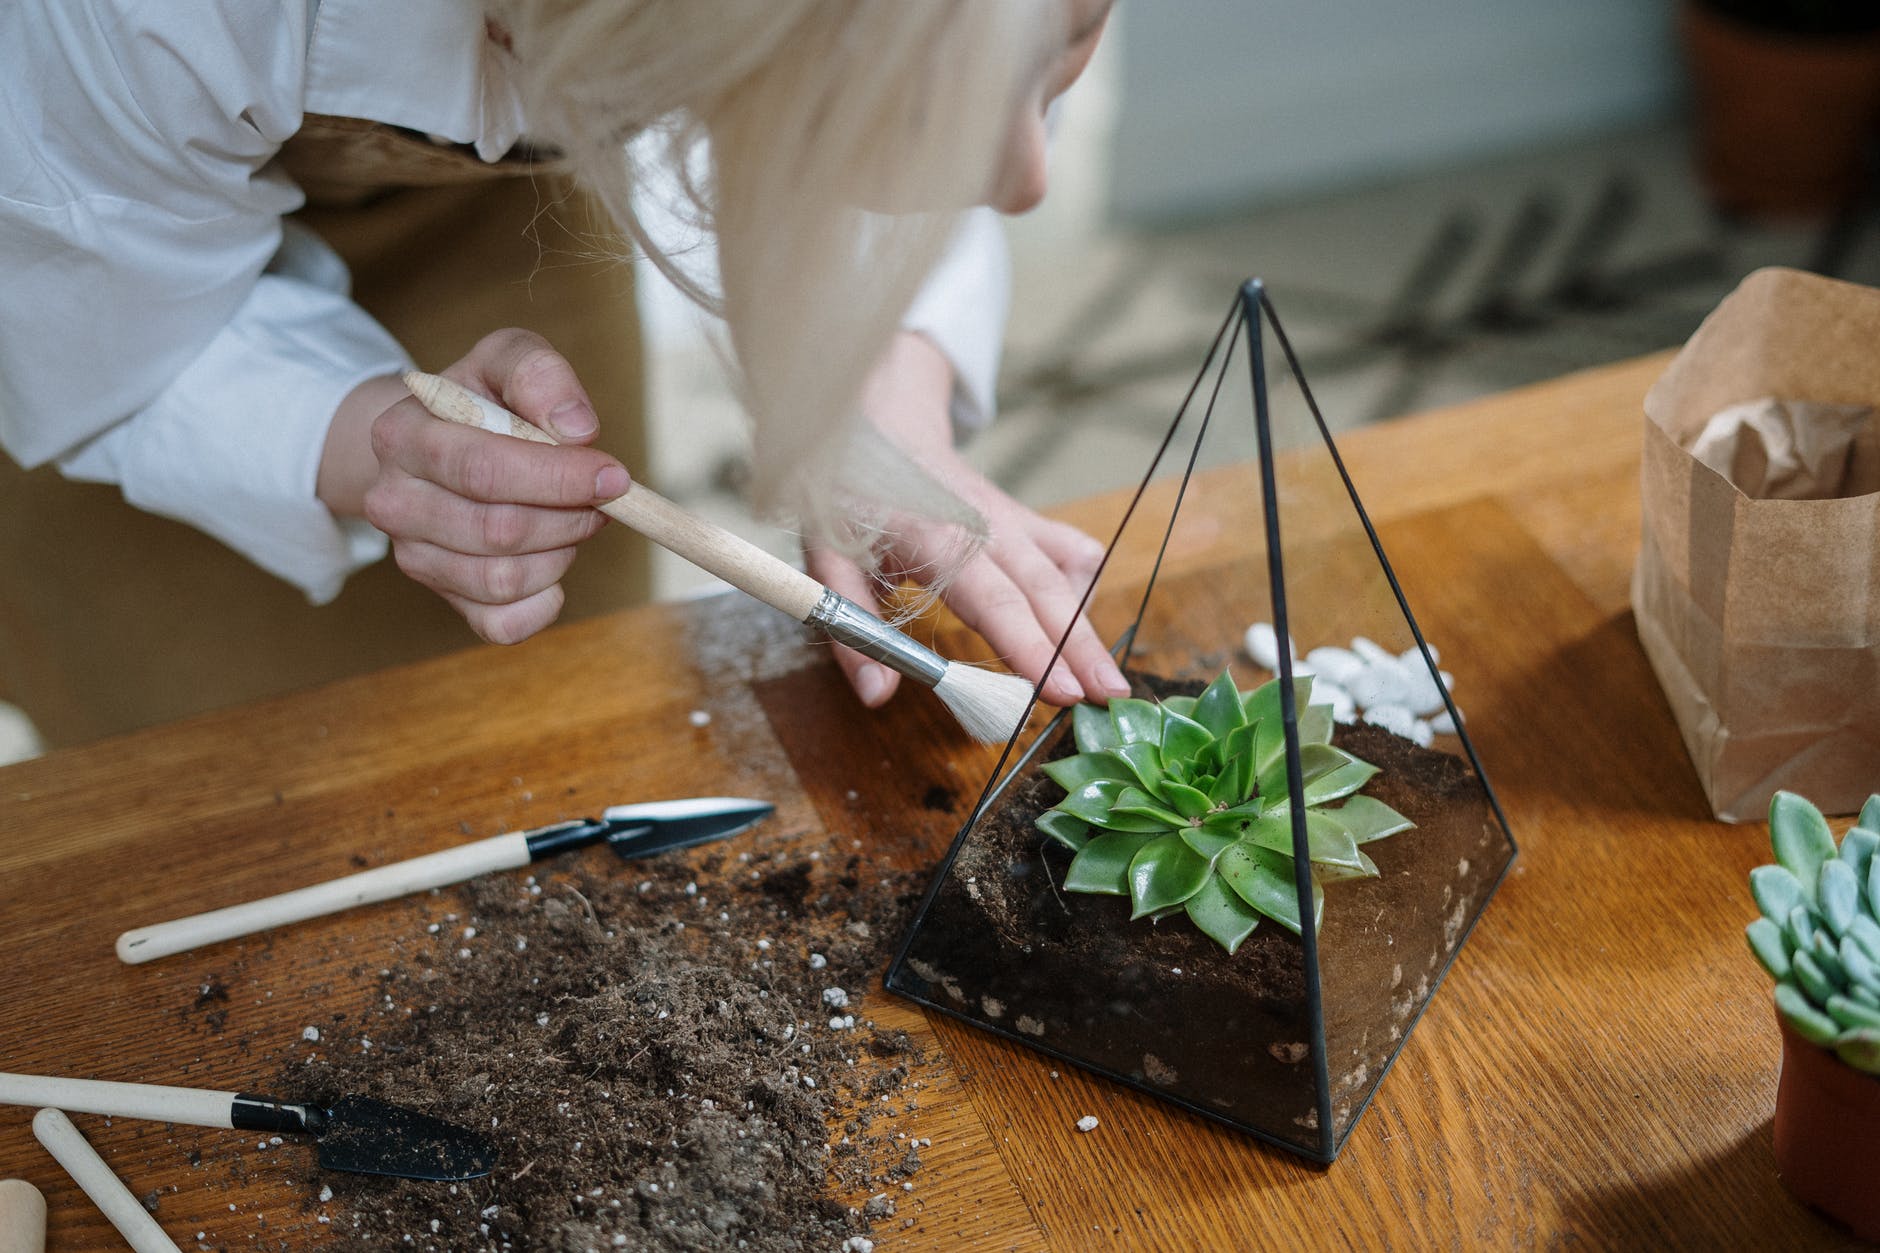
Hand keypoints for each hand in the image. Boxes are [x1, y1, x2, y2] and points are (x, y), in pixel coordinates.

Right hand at [318, 329, 629, 643]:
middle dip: (569, 517)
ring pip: (503, 580)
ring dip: (561, 552)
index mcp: (401, 435)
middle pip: (496, 530)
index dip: (557, 478)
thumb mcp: (507, 359)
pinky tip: (555, 563)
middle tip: (603, 499)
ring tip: (573, 520)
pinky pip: (502, 624)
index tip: (613, 477)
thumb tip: (576, 428)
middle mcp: (393, 501)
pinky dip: (545, 601)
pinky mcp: (442, 596)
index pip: (482, 468)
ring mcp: (413, 556)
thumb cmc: (483, 400)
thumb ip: (539, 373)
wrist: (437, 443)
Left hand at [805, 333, 1130, 709]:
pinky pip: (1073, 554)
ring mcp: (1014, 519)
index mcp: (936, 536)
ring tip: (1099, 680)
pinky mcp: (1027, 519)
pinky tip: (1063, 624)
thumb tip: (876, 694)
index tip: (1063, 692)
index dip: (1031, 648)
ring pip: (1070, 572)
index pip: (995, 600)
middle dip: (1083, 650)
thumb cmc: (846, 491)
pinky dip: (1081, 591)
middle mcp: (987, 525)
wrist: (874, 421)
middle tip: (1111, 698)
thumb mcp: (824, 558)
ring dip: (1087, 626)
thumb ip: (851, 628)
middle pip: (1047, 592)